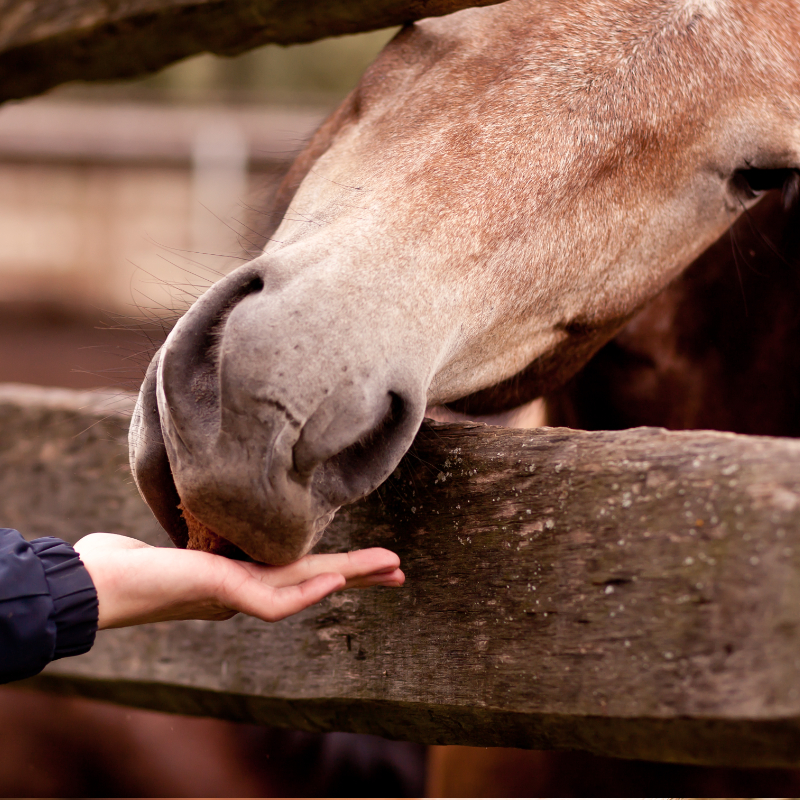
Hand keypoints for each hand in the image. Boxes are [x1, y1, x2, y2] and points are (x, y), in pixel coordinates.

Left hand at [73, 533, 403, 629]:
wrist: (91, 585)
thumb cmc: (123, 566)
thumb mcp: (171, 544)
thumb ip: (197, 540)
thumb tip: (204, 528)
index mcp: (239, 578)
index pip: (298, 570)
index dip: (335, 567)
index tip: (364, 561)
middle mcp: (244, 589)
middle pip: (312, 579)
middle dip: (358, 576)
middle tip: (400, 572)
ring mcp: (234, 593)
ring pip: (304, 587)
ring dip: (348, 577)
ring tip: (389, 568)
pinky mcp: (218, 592)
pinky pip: (272, 599)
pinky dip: (305, 591)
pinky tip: (333, 578)